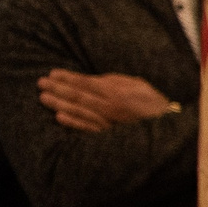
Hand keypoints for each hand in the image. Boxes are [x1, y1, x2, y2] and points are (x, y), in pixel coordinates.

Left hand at [39, 70, 173, 132]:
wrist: (167, 127)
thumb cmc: (153, 102)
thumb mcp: (138, 84)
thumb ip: (117, 80)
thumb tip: (96, 79)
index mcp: (117, 92)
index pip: (86, 83)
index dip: (68, 78)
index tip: (52, 73)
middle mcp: (110, 106)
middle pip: (79, 96)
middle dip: (58, 89)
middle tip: (40, 83)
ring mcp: (108, 121)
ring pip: (80, 111)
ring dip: (60, 104)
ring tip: (44, 98)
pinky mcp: (109, 133)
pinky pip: (88, 128)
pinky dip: (74, 123)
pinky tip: (60, 118)